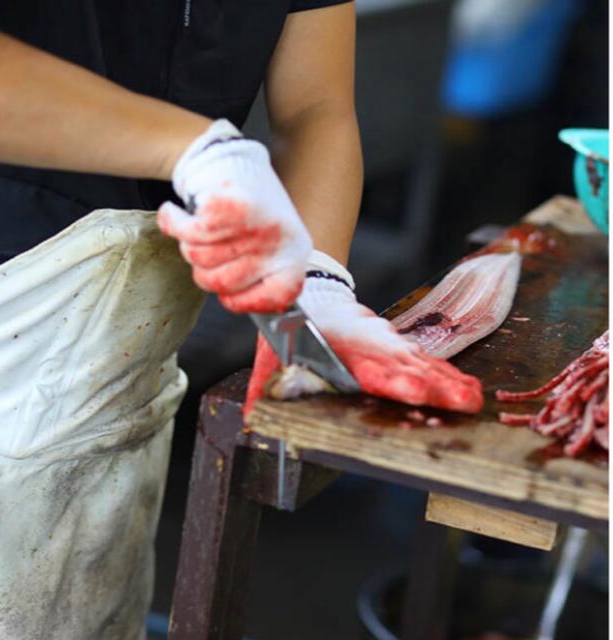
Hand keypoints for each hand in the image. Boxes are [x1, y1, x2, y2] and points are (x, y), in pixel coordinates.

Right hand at [157, 120, 311, 313]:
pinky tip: (177, 213)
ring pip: (198, 258)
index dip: (241, 302)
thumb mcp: (270, 244)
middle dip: (203, 270)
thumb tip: (256, 307)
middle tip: (207, 250)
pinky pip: (186, 233)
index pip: (271, 299)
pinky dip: (173, 222)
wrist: (232, 160)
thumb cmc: (250, 208)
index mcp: (292, 257)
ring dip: (188, 243)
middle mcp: (274, 244)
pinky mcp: (225, 209)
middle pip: (220, 283)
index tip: (228, 295)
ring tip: (199, 226)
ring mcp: (251, 227)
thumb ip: (263, 276)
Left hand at [245, 257, 482, 414]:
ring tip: (473, 398)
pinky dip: (445, 370)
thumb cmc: (292, 329)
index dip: (391, 380)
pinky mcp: (394, 340)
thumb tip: (250, 421)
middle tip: (464, 403)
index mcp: (340, 353)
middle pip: (405, 366)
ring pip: (420, 360)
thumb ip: (266, 389)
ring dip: (447, 380)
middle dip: (435, 386)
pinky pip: (423, 355)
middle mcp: (368, 347)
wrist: (311, 289)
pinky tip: (466, 385)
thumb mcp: (273, 358)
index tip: (412, 392)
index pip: (368, 368)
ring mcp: (385, 341)